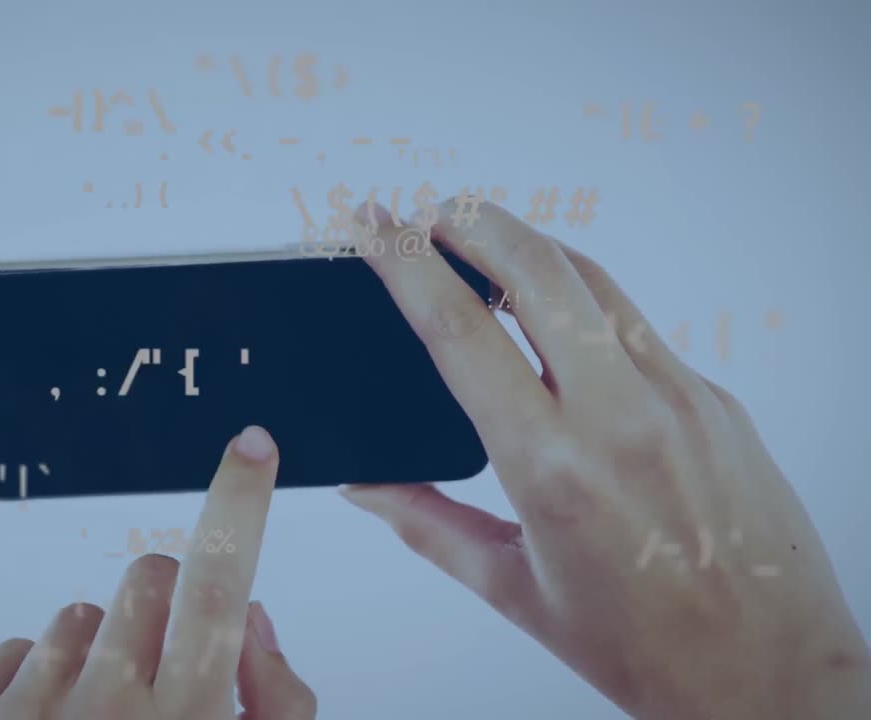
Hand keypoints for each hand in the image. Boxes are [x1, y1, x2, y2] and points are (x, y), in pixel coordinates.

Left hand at [0, 426, 315, 719]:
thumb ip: (276, 707)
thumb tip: (251, 623)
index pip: (220, 581)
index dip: (241, 503)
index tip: (251, 450)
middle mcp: (100, 709)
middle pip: (150, 576)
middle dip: (170, 603)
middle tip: (168, 668)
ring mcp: (22, 716)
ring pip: (76, 617)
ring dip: (101, 653)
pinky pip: (7, 653)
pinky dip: (33, 683)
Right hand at [341, 200, 870, 718]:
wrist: (770, 675)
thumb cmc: (647, 648)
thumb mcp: (514, 589)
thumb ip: (427, 525)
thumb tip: (367, 488)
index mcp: (552, 467)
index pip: (459, 331)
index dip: (404, 264)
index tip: (376, 226)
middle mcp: (619, 417)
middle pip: (537, 269)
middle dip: (473, 221)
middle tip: (430, 212)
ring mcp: (679, 399)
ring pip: (594, 282)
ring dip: (530, 248)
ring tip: (485, 246)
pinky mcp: (715, 401)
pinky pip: (636, 328)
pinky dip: (584, 304)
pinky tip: (557, 324)